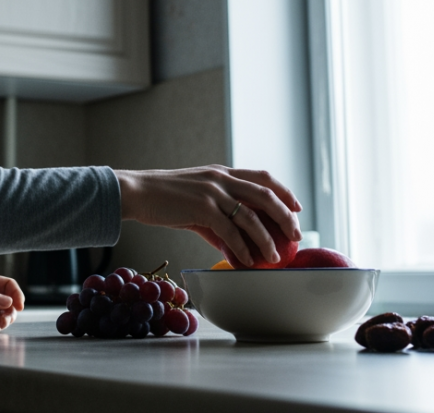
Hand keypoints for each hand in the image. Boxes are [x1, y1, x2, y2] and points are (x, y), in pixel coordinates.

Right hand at [115, 165, 302, 267]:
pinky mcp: (202, 208)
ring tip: (274, 257)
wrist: (137, 192)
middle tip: (296, 235)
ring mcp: (213, 192)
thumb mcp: (195, 202)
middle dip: (286, 216)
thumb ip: (216, 220)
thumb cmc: (164, 199)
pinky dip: (242, 248)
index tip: (297, 207)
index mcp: (222, 172)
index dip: (284, 191)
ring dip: (267, 239)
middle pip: (266, 195)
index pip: (263, 177)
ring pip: (251, 216)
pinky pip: (230, 232)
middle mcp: (222, 178)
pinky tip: (247, 261)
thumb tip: (232, 245)